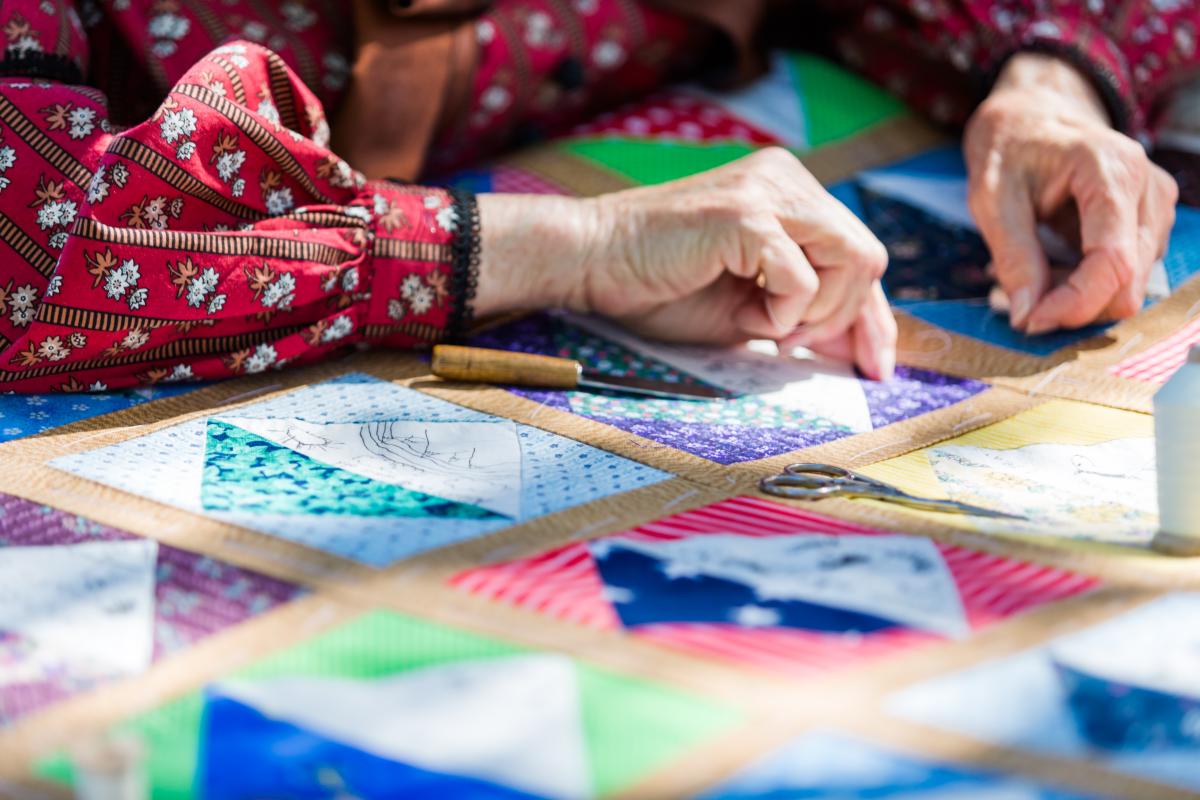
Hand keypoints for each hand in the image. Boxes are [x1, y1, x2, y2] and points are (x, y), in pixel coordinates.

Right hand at [475, 148, 895, 378]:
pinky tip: (746, 317)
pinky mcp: (745, 214)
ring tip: (765, 327)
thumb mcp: (747, 307)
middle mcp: (787, 179)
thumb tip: (856, 346)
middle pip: (869, 256)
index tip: (876, 365)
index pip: (858, 251)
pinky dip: (783, 314)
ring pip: (853, 260)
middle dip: (848, 318)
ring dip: (817, 314)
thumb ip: (801, 313)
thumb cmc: (658, 286)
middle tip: (792, 347)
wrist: (591, 261)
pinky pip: (803, 278)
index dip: (874, 315)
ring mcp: (769, 190)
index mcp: (788, 191)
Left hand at [964, 53, 1177, 333]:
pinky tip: (1048, 264)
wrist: (1032, 113)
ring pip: (1128, 285)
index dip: (1075, 304)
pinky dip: (1083, 284)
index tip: (1029, 322)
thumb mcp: (991, 198)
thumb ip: (1013, 256)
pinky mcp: (1149, 223)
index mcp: (1113, 171)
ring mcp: (1156, 207)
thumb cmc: (1009, 147)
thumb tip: (1027, 316)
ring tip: (1026, 272)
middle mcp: (1150, 189)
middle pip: (1128, 282)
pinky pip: (1123, 275)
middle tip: (1017, 301)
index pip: (1113, 262)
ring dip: (1076, 295)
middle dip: (1072, 304)